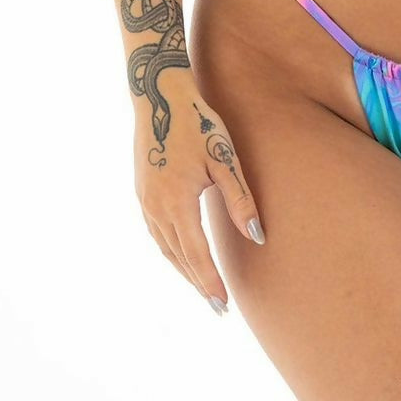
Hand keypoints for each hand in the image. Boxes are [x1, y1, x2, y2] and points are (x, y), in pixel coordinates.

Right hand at [134, 73, 264, 314]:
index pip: (196, 256)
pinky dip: (170, 248)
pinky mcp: (141, 189)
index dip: (210, 282)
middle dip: (197, 282)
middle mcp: (155, 207)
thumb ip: (240, 199)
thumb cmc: (198, 123)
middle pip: (178, 257)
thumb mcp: (224, 159)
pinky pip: (155, 231)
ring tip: (201, 284)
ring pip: (164, 246)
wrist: (159, 95)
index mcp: (177, 203)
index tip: (222, 306)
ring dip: (182, 268)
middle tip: (216, 306)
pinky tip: (180, 251)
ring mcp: (144, 199)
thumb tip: (258, 237)